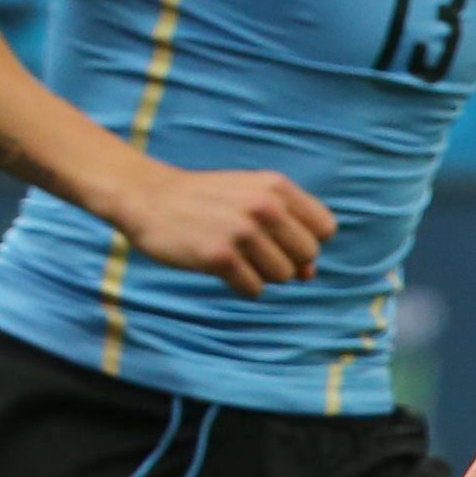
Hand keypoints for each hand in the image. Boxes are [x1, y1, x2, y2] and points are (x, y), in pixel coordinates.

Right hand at [100, 164, 336, 299]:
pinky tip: (222, 267)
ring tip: (237, 256)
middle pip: (307, 256)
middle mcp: (264, 206)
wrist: (150, 198)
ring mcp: (242, 232)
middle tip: (255, 250)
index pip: (325, 229)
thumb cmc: (208, 201)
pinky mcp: (220, 257)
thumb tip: (310, 275)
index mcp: (277, 187)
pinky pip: (254, 290)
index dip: (307, 240)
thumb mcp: (252, 198)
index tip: (281, 238)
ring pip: (283, 276)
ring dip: (263, 273)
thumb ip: (289, 230)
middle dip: (287, 260)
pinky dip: (242, 285)